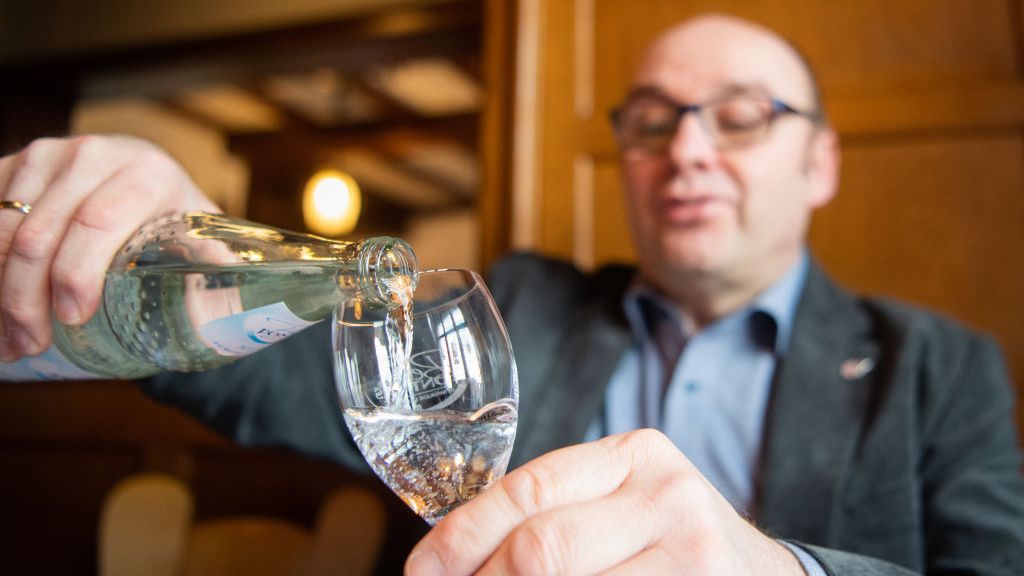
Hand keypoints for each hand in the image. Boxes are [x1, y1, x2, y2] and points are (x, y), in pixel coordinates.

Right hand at [0, 135, 219, 360]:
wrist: (144, 179)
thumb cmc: (176, 219)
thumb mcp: (204, 238)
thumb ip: (217, 268)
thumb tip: (233, 309)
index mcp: (146, 172)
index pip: (98, 222)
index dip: (77, 273)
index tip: (71, 318)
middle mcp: (93, 155)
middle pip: (41, 232)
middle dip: (26, 297)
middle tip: (28, 345)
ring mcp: (47, 156)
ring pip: (4, 229)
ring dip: (0, 290)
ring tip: (8, 341)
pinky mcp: (13, 166)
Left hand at [405, 429, 804, 574]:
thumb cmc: (670, 543)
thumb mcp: (620, 505)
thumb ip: (553, 512)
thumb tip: (451, 553)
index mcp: (635, 455)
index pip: (527, 489)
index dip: (461, 535)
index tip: (422, 570)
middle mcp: (667, 495)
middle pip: (541, 549)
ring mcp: (690, 552)